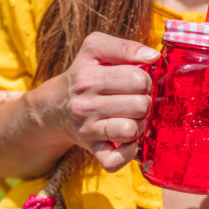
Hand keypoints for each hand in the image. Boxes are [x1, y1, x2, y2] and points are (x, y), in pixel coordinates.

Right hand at [30, 32, 158, 172]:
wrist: (54, 107)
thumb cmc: (84, 75)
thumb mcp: (95, 49)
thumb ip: (125, 47)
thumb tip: (153, 56)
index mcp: (88, 76)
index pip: (138, 78)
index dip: (145, 79)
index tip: (136, 82)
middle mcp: (85, 103)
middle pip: (140, 104)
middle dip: (144, 102)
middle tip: (135, 100)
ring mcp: (87, 129)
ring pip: (131, 130)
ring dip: (139, 125)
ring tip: (132, 117)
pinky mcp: (91, 149)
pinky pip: (115, 160)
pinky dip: (128, 152)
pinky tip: (127, 140)